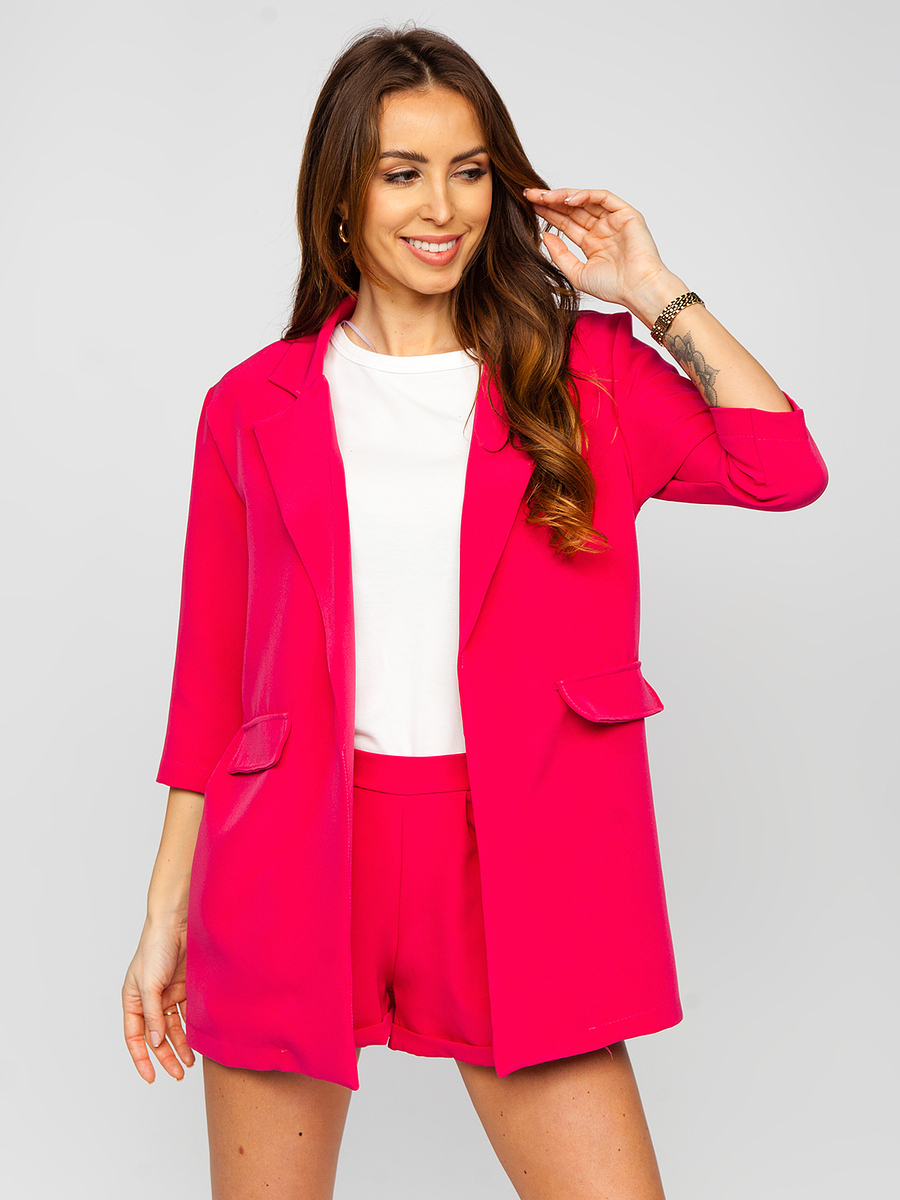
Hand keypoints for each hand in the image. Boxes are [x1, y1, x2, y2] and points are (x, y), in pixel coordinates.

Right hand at [122, 918, 194, 1082]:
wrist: (178, 923)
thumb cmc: (155, 948)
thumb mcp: (149, 984)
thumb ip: (152, 1014)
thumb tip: (155, 1042)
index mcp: (133, 1000)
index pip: (134, 1037)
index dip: (142, 1059)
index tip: (151, 1077)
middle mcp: (149, 1001)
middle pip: (156, 1037)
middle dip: (166, 1057)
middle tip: (178, 1074)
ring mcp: (167, 995)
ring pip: (173, 1029)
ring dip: (180, 1046)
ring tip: (190, 1063)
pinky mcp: (184, 989)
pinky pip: (187, 1015)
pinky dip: (191, 1029)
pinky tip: (198, 1041)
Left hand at [524, 188, 682, 318]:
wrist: (637, 289)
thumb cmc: (613, 287)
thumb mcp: (577, 273)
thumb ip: (560, 255)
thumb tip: (543, 236)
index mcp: (592, 243)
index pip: (566, 223)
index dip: (548, 214)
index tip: (528, 208)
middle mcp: (603, 229)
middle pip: (573, 209)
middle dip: (551, 201)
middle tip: (530, 194)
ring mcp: (614, 220)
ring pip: (585, 201)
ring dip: (564, 196)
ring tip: (544, 196)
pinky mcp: (626, 213)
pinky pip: (603, 197)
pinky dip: (586, 195)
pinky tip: (568, 199)